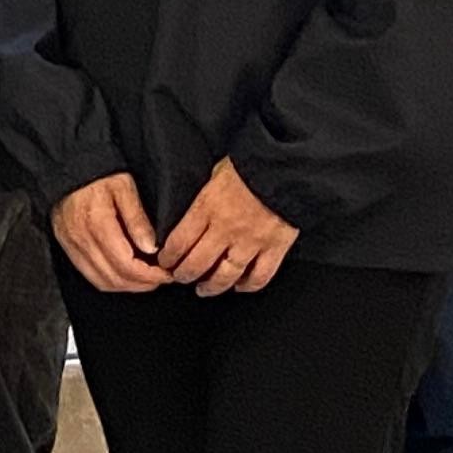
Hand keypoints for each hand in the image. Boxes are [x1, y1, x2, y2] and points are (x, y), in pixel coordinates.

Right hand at [52, 172, 165, 298]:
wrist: (68, 166)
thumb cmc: (98, 172)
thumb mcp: (124, 186)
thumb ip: (137, 218)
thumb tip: (151, 248)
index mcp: (96, 224)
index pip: (126, 265)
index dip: (149, 276)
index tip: (167, 274)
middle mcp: (80, 239)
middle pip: (114, 278)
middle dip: (142, 285)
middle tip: (162, 279)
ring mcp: (70, 245)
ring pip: (101, 281)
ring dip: (127, 286)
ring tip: (146, 279)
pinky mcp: (66, 246)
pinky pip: (88, 274)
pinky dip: (110, 280)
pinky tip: (125, 273)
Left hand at [158, 158, 297, 298]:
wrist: (286, 166)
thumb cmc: (252, 163)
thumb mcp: (217, 171)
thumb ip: (206, 194)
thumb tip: (196, 208)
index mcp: (207, 207)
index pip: (179, 242)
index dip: (168, 256)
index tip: (165, 261)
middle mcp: (225, 229)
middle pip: (197, 264)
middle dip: (184, 275)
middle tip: (180, 277)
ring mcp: (250, 241)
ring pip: (225, 275)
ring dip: (211, 286)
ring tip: (204, 289)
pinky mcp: (274, 248)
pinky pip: (259, 276)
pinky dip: (248, 285)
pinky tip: (240, 286)